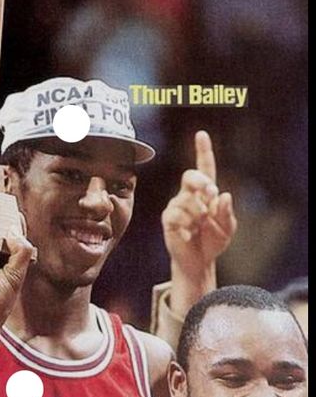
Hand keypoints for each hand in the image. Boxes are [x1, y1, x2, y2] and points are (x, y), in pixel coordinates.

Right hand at [162, 131, 236, 279]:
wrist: (198, 262)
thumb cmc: (213, 241)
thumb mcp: (228, 228)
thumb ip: (227, 212)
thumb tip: (224, 195)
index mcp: (205, 193)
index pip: (204, 168)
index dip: (202, 150)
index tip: (201, 134)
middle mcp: (189, 195)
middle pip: (190, 176)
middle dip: (200, 182)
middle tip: (210, 194)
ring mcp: (176, 206)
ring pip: (187, 201)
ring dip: (199, 214)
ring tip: (200, 227)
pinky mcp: (168, 219)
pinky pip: (177, 217)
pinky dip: (188, 227)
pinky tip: (190, 235)